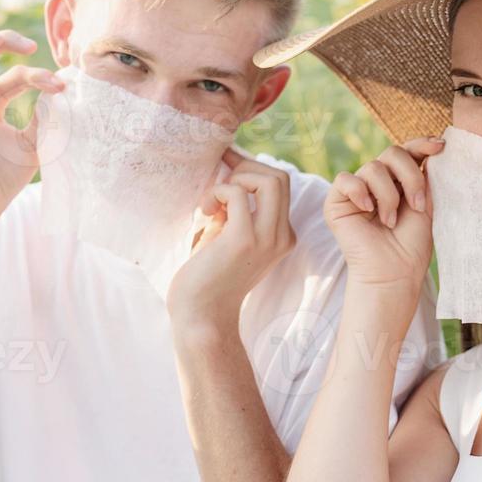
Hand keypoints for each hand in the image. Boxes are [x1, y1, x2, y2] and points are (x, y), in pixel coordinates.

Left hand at [167, 150, 296, 322]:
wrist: (200, 316)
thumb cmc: (207, 277)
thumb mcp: (228, 236)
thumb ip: (234, 209)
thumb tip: (228, 169)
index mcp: (281, 236)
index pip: (280, 186)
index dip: (252, 168)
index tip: (226, 165)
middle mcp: (281, 237)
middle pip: (280, 177)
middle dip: (247, 167)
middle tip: (219, 181)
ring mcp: (267, 239)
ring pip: (270, 179)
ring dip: (236, 179)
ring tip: (213, 201)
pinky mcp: (244, 240)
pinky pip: (237, 193)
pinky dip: (217, 192)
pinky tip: (204, 210)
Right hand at [325, 137, 443, 292]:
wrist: (393, 273)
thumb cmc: (411, 245)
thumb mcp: (427, 205)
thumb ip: (426, 177)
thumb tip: (432, 146)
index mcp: (400, 181)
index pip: (408, 152)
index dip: (421, 144)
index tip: (440, 146)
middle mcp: (378, 182)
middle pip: (392, 153)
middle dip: (410, 176)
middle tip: (417, 205)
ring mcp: (357, 190)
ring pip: (373, 167)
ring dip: (388, 195)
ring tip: (390, 221)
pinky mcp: (336, 201)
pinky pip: (345, 179)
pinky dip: (360, 192)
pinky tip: (368, 211)